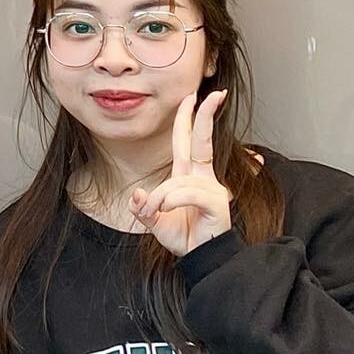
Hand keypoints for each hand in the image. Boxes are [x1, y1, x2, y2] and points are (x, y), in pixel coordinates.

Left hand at [130, 90, 231, 256]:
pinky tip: (167, 210)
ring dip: (158, 197)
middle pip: (202, 141)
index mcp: (189, 176)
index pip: (189, 141)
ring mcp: (212, 189)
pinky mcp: (216, 203)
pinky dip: (169, 201)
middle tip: (214, 94)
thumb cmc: (184, 237)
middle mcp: (202, 178)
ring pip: (176, 180)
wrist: (200, 259)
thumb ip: (143, 207)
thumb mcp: (154, 221)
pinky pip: (185, 193)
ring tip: (155, 213)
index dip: (190, 119)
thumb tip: (137, 195)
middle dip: (206, 116)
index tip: (195, 98)